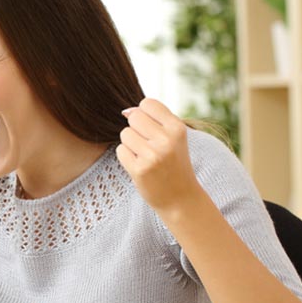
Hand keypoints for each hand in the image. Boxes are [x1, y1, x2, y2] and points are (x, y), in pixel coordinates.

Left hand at [116, 98, 202, 214]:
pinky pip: (120, 150)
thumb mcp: (173, 138)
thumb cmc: (173, 164)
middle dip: (136, 129)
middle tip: (149, 146)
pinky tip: (140, 166)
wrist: (180, 198)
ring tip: (146, 157)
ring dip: (131, 145)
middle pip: (134, 117)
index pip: (147, 103)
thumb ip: (154, 120)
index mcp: (177, 128)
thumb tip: (125, 111)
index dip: (144, 114)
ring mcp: (153, 155)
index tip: (152, 130)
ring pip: (125, 134)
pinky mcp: (139, 169)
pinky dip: (126, 157)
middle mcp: (167, 140)